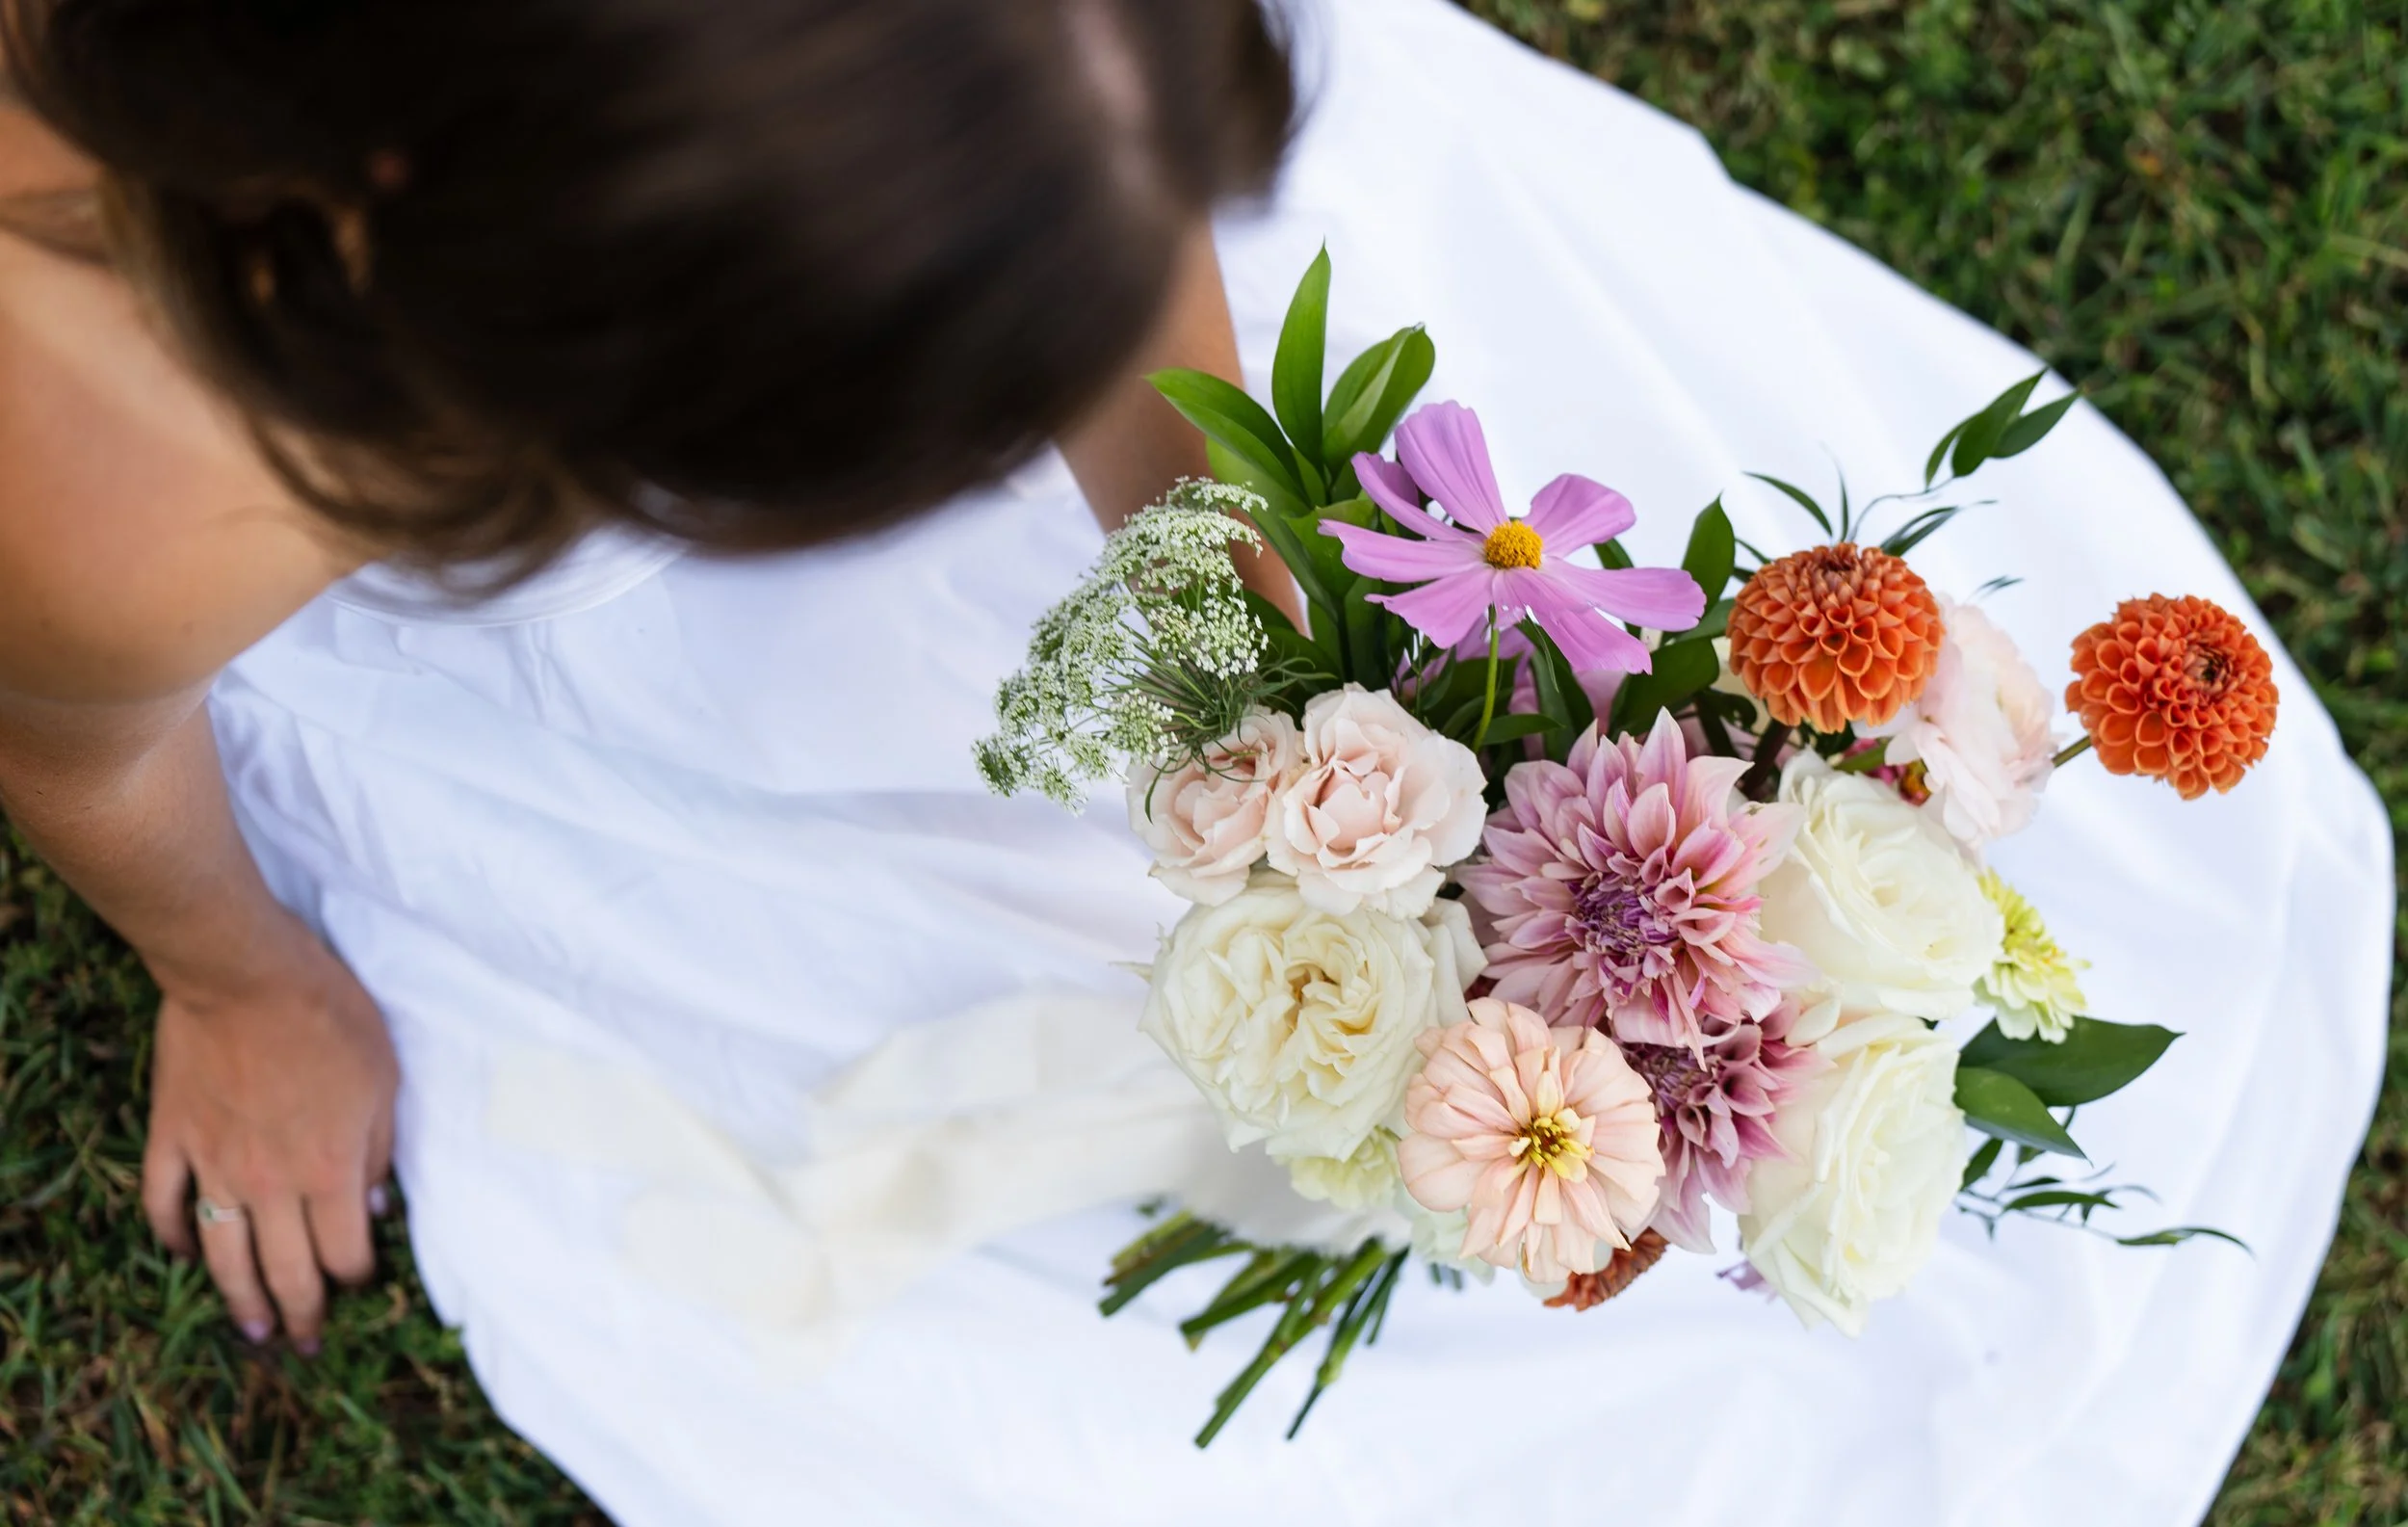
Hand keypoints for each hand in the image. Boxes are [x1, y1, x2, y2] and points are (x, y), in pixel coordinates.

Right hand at [140, 912, 397, 1352]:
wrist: (247, 976)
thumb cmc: (330, 1019)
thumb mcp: (384, 1081)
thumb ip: (378, 1152)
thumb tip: (375, 1207)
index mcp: (329, 1172)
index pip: (343, 1255)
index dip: (356, 1276)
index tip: (361, 1279)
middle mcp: (270, 1184)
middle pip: (285, 1271)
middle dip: (300, 1314)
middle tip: (305, 1342)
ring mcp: (213, 1166)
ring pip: (223, 1257)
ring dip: (239, 1299)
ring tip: (252, 1328)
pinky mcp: (172, 1141)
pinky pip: (166, 1206)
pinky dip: (175, 1236)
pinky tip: (187, 1253)